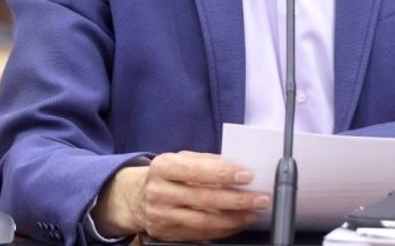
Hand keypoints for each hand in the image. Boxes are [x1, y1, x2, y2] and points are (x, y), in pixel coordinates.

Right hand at [92, 151, 270, 242]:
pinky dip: (222, 230)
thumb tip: (237, 166)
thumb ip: (206, 161)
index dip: (223, 174)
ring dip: (234, 219)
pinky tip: (237, 223)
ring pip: (203, 221)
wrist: (135, 197)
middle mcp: (160, 192)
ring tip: (253, 213)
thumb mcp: (180, 159)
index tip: (247, 176)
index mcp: (163, 167)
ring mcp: (162, 216)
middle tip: (260, 198)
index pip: (197, 171)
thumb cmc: (166, 174)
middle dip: (237, 200)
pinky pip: (200, 235)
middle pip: (203, 199)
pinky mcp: (167, 234)